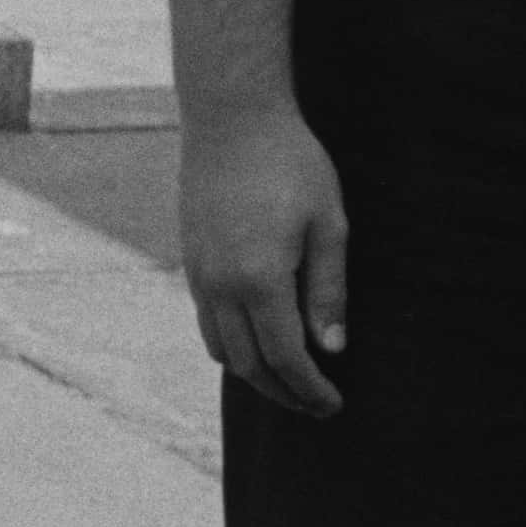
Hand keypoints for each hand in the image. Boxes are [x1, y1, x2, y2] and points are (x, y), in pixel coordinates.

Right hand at [179, 101, 348, 416]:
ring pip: (221, 349)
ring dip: (255, 375)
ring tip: (290, 381)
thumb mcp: (329, 225)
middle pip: (248, 365)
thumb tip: (331, 348)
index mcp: (259, 279)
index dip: (310, 389)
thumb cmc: (292, 165)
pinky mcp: (190, 263)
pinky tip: (259, 341)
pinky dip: (233, 346)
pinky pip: (207, 323)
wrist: (231, 121)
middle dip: (284, 393)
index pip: (285, 357)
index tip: (335, 405)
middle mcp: (220, 286)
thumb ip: (328, 291)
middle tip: (318, 405)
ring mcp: (199, 275)